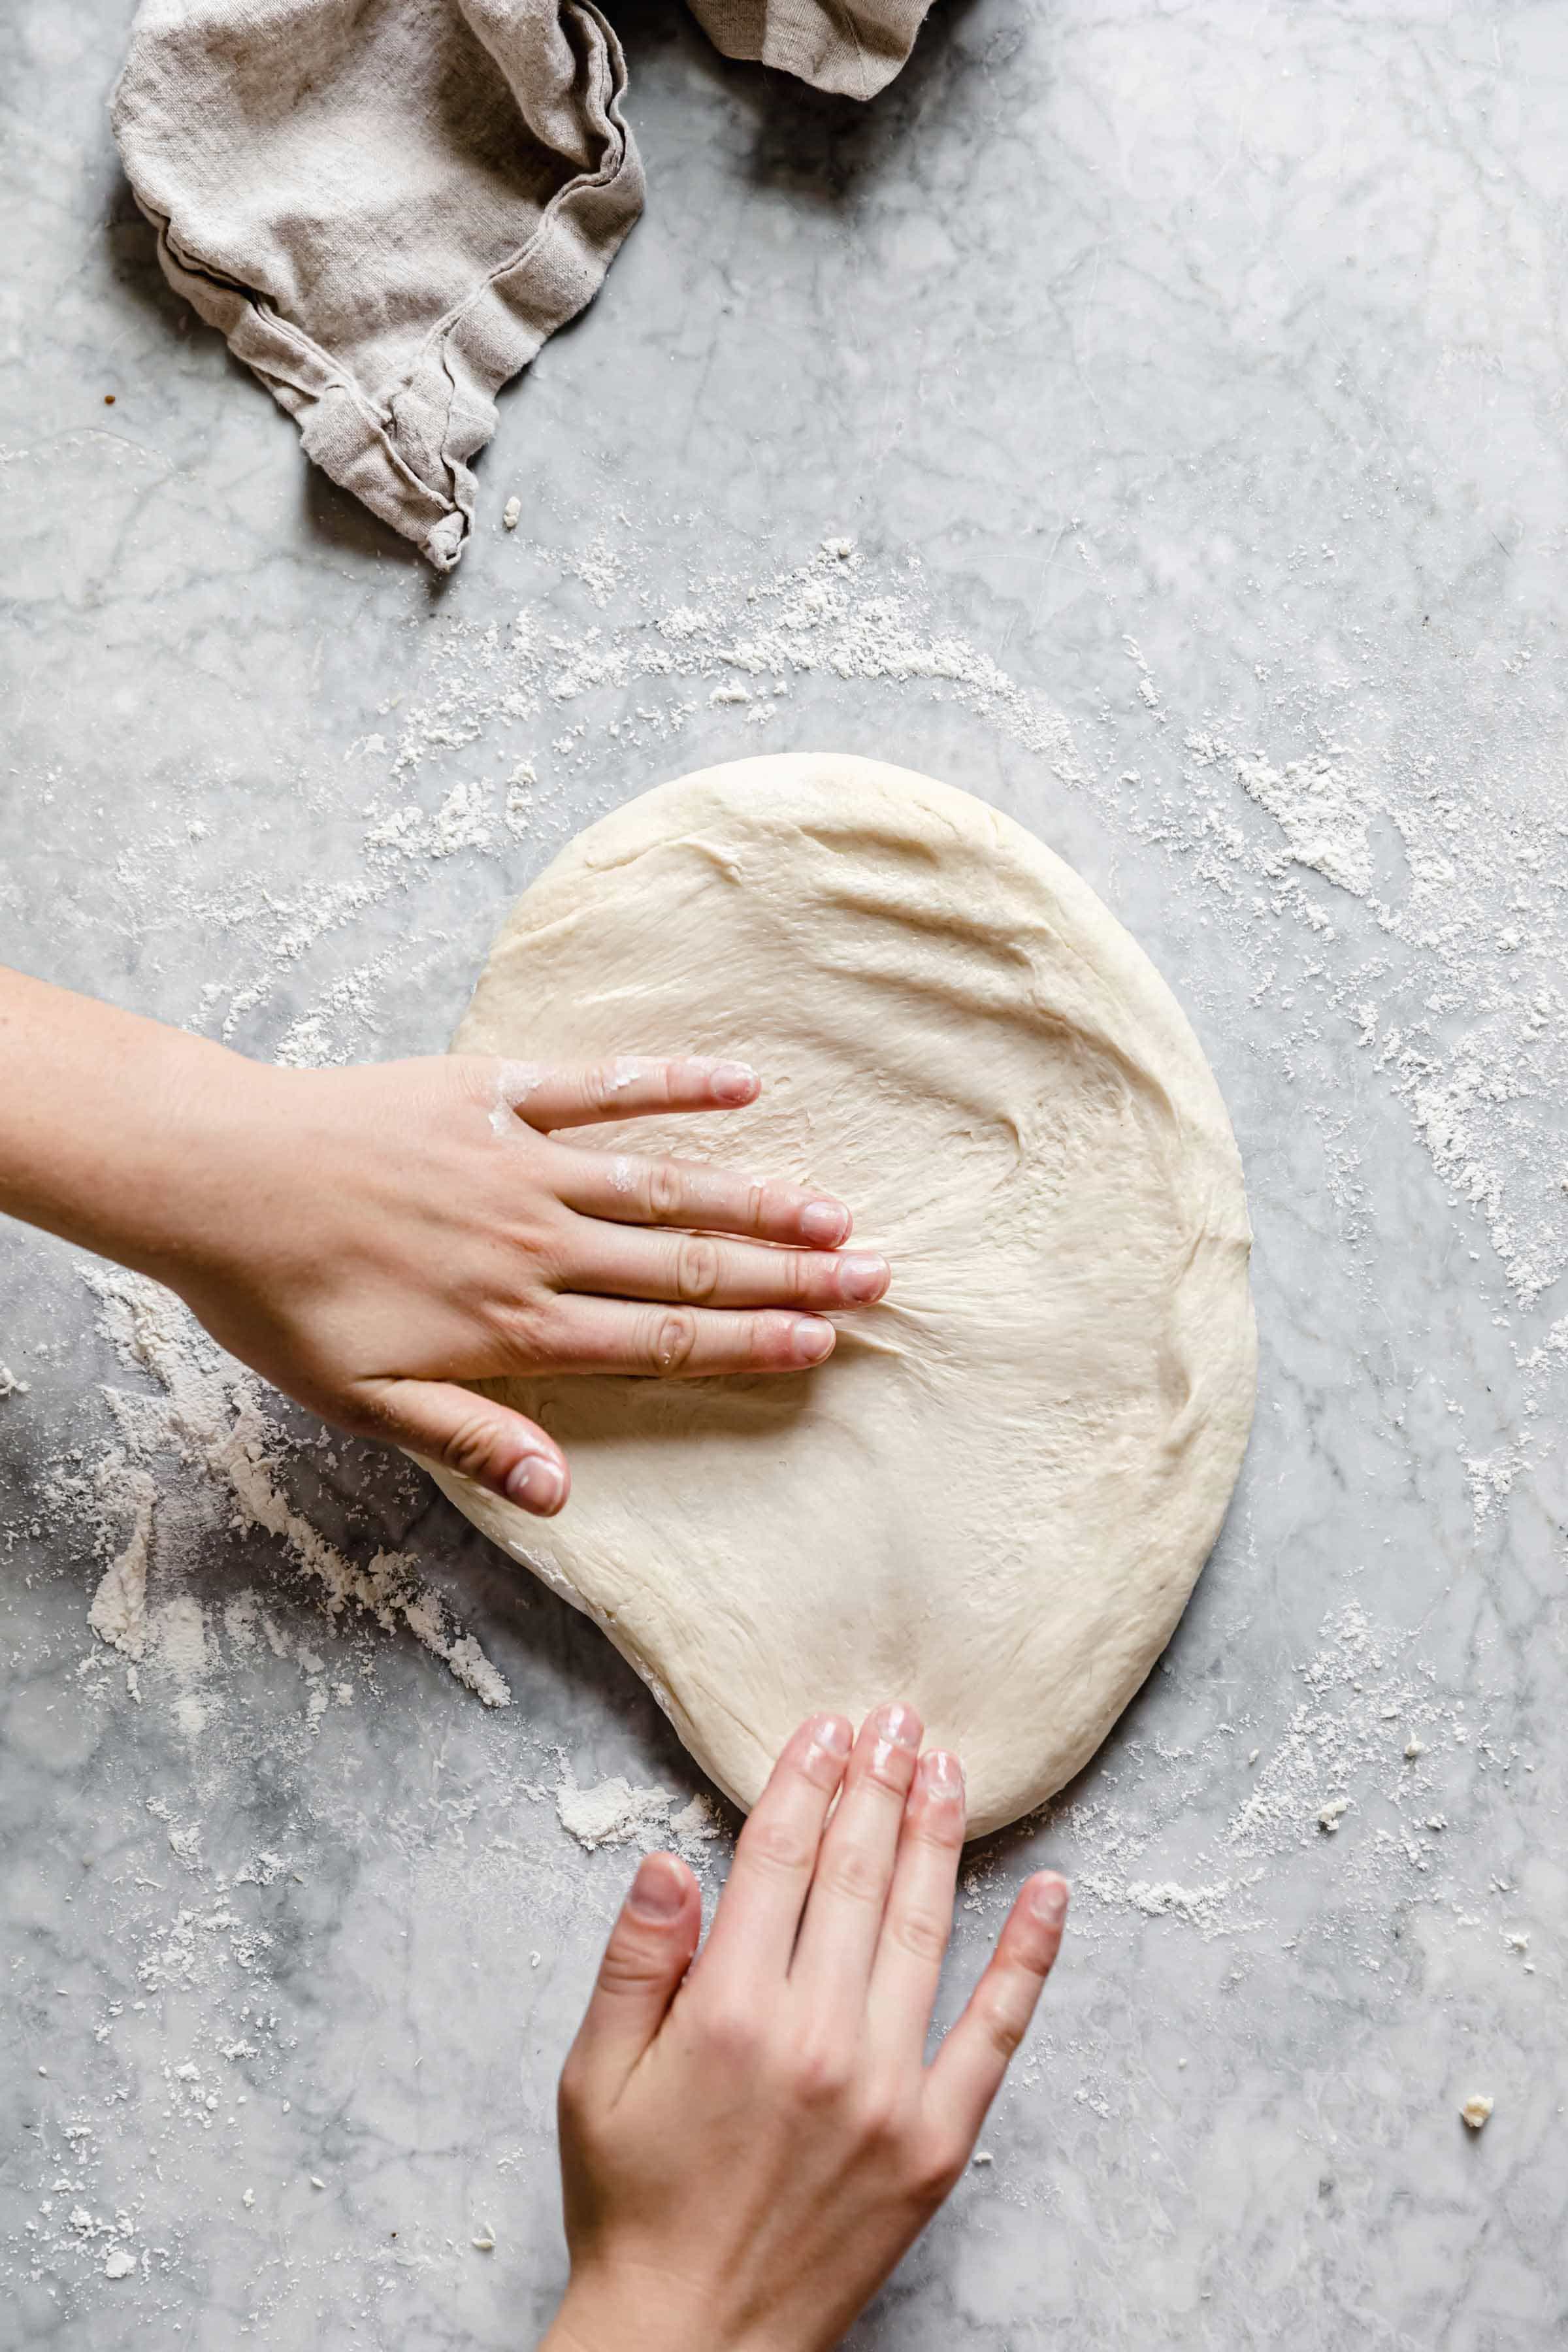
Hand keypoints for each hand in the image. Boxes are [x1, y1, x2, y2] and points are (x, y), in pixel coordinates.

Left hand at [160, 1051, 890, 1515]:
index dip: (749, 1343)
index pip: (661, 1340)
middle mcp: (540, 1243)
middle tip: (877, 1278)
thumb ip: (473, 1440)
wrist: (214, 1177)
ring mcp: (523, 1163)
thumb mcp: (364, 1402)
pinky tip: (745, 1081)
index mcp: (515, 1325)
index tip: (823, 1345)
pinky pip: (603, 1086)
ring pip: (665, 1184)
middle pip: (688, 1263)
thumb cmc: (280, 1301)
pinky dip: (675, 1083)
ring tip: (835, 1210)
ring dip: (757, 1196)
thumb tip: (560, 1498)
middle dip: (789, 1275)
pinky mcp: (496, 1094)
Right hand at [544, 1708, 1068, 2351]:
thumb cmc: (632, 2207)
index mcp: (728, 2013)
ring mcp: (885, 2088)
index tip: (827, 1728)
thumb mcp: (593, 2078)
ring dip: (937, 1838)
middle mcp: (815, 2038)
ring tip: (948, 1769)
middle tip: (898, 1719)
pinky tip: (1050, 1892)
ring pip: (922, 1929)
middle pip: (856, 1877)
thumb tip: (667, 1860)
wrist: (691, 2344)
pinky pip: (995, 2032)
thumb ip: (634, 1962)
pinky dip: (1028, 1957)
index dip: (806, 1784)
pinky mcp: (936, 2141)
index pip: (779, 1862)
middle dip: (877, 1785)